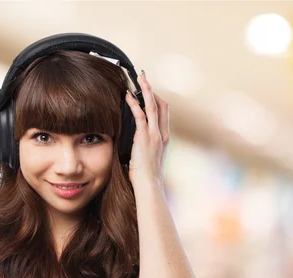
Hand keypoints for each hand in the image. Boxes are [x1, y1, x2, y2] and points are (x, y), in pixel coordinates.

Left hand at [124, 69, 169, 186]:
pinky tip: (128, 96)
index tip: (148, 92)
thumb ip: (143, 148)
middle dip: (152, 90)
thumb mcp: (147, 159)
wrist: (149, 185)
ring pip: (153, 106)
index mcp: (164, 139)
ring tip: (139, 78)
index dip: (157, 100)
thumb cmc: (146, 177)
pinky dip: (134, 103)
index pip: (163, 114)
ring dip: (146, 90)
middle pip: (162, 105)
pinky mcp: (144, 137)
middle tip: (144, 78)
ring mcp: (155, 135)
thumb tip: (134, 144)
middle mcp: (162, 134)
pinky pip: (140, 115)